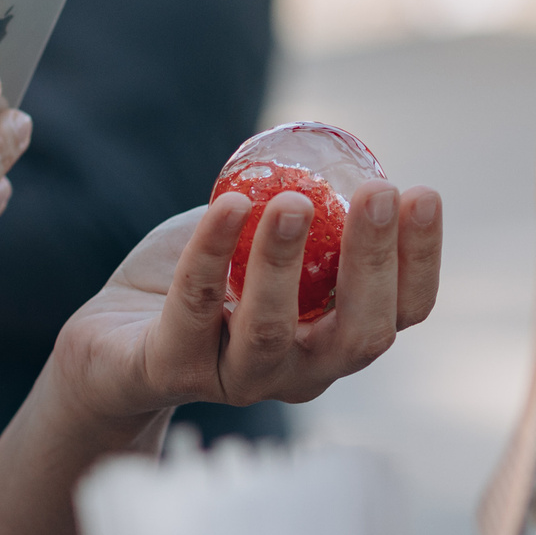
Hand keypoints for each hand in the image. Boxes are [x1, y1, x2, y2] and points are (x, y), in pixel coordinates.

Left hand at [52, 180, 442, 421]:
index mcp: (334, 338)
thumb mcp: (265, 242)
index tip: (422, 195)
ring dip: (284, 262)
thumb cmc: (206, 283)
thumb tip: (350, 154)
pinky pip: (194, 310)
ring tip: (293, 202)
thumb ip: (310, 213)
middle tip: (378, 193)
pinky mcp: (172, 370)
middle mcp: (299, 371)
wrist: (113, 337)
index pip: (401, 313)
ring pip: (271, 332)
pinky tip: (229, 205)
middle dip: (374, 262)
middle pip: (357, 335)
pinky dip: (212, 252)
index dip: (421, 259)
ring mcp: (237, 380)